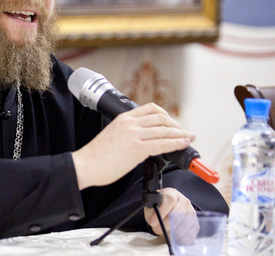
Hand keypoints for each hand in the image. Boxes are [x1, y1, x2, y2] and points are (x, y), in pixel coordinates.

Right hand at [72, 103, 194, 189]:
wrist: (86, 165)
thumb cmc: (96, 155)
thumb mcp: (112, 134)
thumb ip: (128, 132)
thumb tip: (144, 140)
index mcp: (123, 117)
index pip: (151, 109)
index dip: (166, 115)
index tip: (173, 123)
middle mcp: (130, 123)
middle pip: (161, 118)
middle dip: (177, 125)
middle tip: (184, 132)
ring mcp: (134, 135)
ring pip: (164, 130)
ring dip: (180, 134)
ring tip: (188, 138)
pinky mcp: (137, 148)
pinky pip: (162, 143)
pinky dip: (176, 143)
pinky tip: (182, 144)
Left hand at [144, 188, 197, 241]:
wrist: (166, 210)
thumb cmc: (158, 207)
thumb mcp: (151, 206)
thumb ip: (152, 211)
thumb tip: (154, 220)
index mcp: (172, 193)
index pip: (170, 199)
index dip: (162, 211)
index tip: (153, 221)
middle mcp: (183, 201)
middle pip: (177, 214)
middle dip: (165, 224)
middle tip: (157, 229)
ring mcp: (191, 211)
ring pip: (182, 225)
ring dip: (171, 232)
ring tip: (163, 231)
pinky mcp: (195, 222)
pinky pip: (188, 232)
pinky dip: (179, 237)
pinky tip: (172, 235)